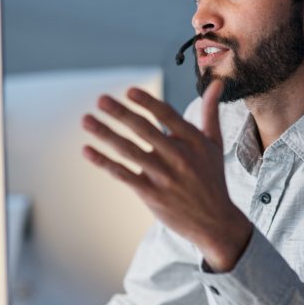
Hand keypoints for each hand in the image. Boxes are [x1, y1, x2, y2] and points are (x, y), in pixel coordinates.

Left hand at [82, 79, 251, 270]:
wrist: (214, 222)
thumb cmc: (212, 178)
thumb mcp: (214, 144)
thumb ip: (211, 112)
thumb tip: (217, 82)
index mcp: (193, 141)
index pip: (167, 116)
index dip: (147, 102)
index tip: (129, 91)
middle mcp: (179, 157)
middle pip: (144, 130)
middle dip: (120, 113)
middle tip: (101, 99)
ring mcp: (164, 177)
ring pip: (129, 151)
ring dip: (105, 134)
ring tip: (86, 120)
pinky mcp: (151, 195)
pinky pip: (123, 175)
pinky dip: (104, 163)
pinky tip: (87, 151)